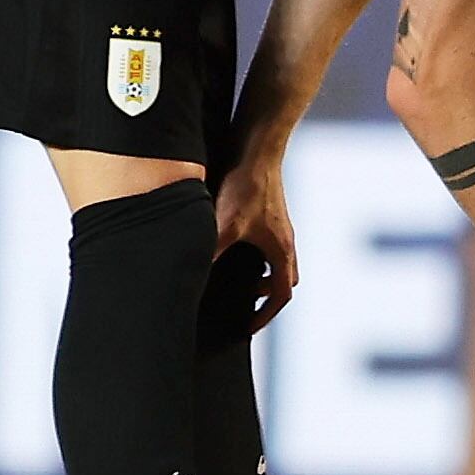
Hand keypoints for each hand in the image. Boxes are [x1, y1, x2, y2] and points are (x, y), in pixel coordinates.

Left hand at [213, 156, 298, 330]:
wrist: (257, 148)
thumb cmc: (246, 185)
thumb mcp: (223, 226)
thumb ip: (209, 254)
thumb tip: (190, 280)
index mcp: (280, 250)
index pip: (282, 294)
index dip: (265, 315)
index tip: (247, 327)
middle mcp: (285, 240)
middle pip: (285, 279)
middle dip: (265, 296)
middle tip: (242, 304)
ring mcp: (279, 226)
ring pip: (276, 261)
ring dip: (259, 274)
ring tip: (233, 278)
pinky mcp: (269, 212)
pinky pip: (267, 244)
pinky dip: (253, 254)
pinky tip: (227, 246)